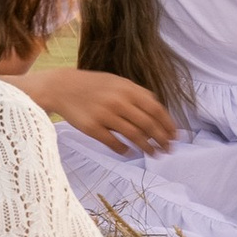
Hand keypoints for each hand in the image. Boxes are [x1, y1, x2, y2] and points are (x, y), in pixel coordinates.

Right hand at [38, 67, 177, 153]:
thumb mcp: (117, 82)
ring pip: (134, 136)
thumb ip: (137, 94)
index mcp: (127, 89)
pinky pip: (114, 143)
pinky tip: (129, 152)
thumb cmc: (93, 86)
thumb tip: (159, 111)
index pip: (156, 109)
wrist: (62, 87)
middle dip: (161, 139)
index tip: (175, 136)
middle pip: (148, 125)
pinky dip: (124, 149)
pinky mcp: (92, 128)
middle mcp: (118, 101)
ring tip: (153, 154)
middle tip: (167, 150)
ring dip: (147, 148)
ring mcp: (105, 115)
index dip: (168, 124)